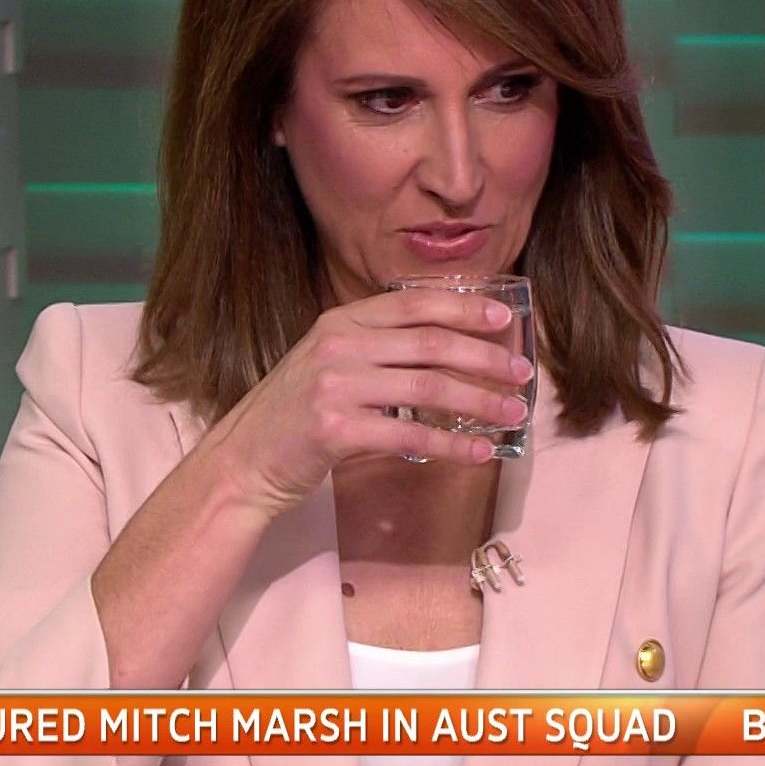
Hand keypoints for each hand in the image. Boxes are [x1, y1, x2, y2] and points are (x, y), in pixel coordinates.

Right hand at [200, 287, 533, 519]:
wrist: (242, 461)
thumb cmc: (293, 416)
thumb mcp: (328, 363)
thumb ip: (375, 348)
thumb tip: (447, 345)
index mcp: (340, 321)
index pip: (414, 304)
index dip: (464, 308)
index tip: (504, 319)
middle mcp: (339, 345)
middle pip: (430, 344)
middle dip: (485, 358)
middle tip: (522, 373)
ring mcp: (335, 386)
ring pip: (428, 389)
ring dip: (479, 402)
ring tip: (513, 414)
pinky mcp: (335, 430)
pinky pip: (410, 436)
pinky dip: (452, 445)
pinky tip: (479, 453)